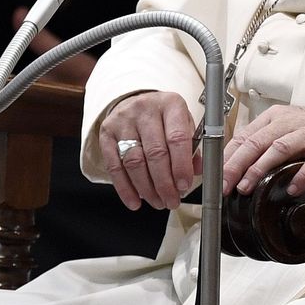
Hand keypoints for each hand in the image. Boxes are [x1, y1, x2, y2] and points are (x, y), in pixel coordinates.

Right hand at [99, 91, 197, 210]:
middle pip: (155, 153)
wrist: (135, 103)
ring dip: (147, 188)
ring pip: (134, 162)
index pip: (177, 138)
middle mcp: (145, 109)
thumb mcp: (183, 124)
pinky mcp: (107, 133)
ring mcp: (123, 121)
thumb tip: (197, 172)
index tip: (184, 185)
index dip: (181, 166)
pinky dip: (125, 188)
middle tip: (171, 200)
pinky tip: (135, 201)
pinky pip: (115, 166)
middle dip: (164, 183)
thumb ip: (192, 147)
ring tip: (157, 202)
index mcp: (171, 104)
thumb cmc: (163, 118)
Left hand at [221, 102, 304, 196]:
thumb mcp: (289, 130)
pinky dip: (304, 173)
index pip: (245, 136)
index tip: (215, 178)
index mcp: (277, 118)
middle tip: (226, 186)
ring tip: (249, 188)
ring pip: (281, 148)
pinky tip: (293, 188)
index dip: (228, 157)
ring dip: (261, 169)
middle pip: (258, 142)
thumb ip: (266, 143)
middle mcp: (293, 122)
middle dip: (237, 165)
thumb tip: (235, 167)